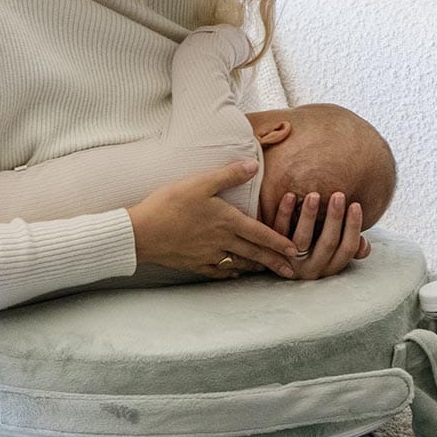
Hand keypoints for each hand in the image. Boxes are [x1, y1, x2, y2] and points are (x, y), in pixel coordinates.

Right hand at [127, 160, 298, 279]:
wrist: (142, 232)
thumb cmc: (169, 204)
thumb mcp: (200, 182)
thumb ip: (229, 175)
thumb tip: (254, 164)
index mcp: (227, 221)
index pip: (261, 233)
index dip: (279, 242)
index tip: (294, 251)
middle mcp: (222, 242)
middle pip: (254, 253)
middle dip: (274, 262)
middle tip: (291, 272)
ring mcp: (208, 255)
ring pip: (238, 262)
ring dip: (254, 267)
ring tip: (266, 271)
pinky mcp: (194, 263)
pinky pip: (218, 270)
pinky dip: (230, 271)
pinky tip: (233, 271)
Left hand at [268, 191, 369, 280]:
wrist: (275, 258)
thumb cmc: (314, 246)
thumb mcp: (332, 251)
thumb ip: (348, 245)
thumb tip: (364, 245)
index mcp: (331, 267)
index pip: (347, 249)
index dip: (353, 227)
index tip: (355, 204)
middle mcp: (312, 269)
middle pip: (327, 243)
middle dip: (334, 218)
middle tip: (338, 195)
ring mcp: (290, 262)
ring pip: (302, 239)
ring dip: (309, 216)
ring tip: (314, 195)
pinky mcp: (271, 252)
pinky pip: (278, 231)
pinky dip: (284, 213)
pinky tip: (289, 195)